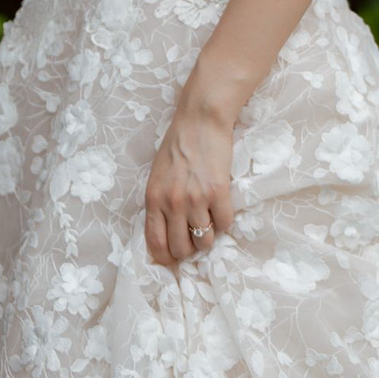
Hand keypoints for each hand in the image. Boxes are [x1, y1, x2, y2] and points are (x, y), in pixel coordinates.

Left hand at [145, 102, 234, 268]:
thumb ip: (160, 203)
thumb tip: (169, 232)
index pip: (155, 243)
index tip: (175, 258)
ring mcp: (196, 199)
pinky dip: (225, 220)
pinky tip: (221, 205)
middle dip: (190, 248)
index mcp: (153, 198)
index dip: (166, 257)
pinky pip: (225, 224)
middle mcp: (172, 203)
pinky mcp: (218, 192)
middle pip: (181, 249)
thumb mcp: (158, 175)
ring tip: (209, 219)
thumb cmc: (178, 144)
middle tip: (196, 235)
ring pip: (205, 241)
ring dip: (209, 235)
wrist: (201, 119)